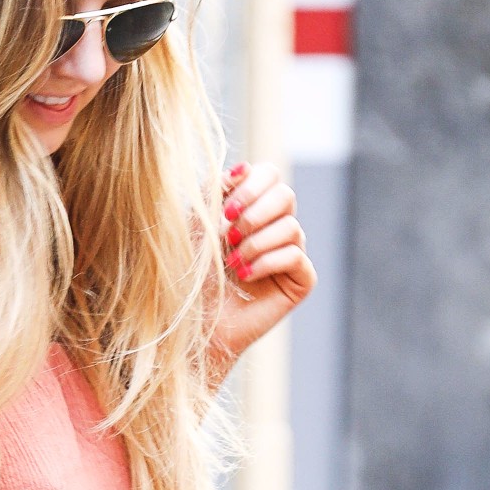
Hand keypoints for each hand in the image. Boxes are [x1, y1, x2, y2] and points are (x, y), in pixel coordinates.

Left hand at [211, 161, 315, 375]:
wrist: (192, 322)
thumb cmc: (190, 276)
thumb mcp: (197, 224)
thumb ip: (216, 190)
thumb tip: (244, 166)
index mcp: (251, 208)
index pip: (270, 175)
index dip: (252, 186)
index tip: (225, 209)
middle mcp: (274, 228)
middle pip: (286, 195)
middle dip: (255, 213)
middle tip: (229, 236)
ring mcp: (289, 254)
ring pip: (292, 228)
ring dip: (256, 243)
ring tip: (233, 264)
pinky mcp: (299, 281)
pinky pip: (297, 256)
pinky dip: (268, 263)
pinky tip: (245, 276)